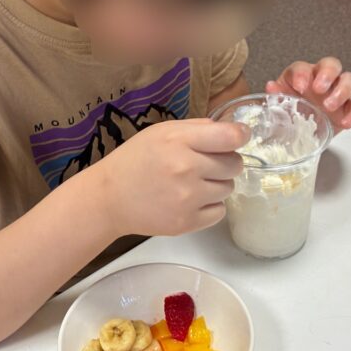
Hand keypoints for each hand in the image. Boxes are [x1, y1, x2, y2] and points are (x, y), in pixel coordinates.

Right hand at [93, 118, 250, 237]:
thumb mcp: (161, 132)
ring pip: (229, 188)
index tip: (238, 137)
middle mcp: (186, 169)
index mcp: (179, 141)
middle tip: (206, 164)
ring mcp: (188, 198)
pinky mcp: (187, 222)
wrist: (109, 198)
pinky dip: (210, 206)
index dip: (240, 135)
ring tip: (193, 183)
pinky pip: (220, 211)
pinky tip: (191, 200)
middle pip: (235, 165)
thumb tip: (231, 131)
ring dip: (217, 184)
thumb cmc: (135, 160)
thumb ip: (196, 128)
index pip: (230, 137)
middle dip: (226, 162)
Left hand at [265, 57, 350, 131]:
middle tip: (319, 89)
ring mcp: (338, 92)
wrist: (302, 132)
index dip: (302, 74)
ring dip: (342, 91)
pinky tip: (345, 122)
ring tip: (330, 106)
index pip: (303, 67)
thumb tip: (271, 88)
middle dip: (327, 74)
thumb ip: (276, 95)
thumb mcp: (281, 104)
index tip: (299, 86)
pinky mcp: (348, 108)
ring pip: (350, 80)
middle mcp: (322, 79)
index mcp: (302, 76)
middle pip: (332, 64)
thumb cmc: (292, 111)